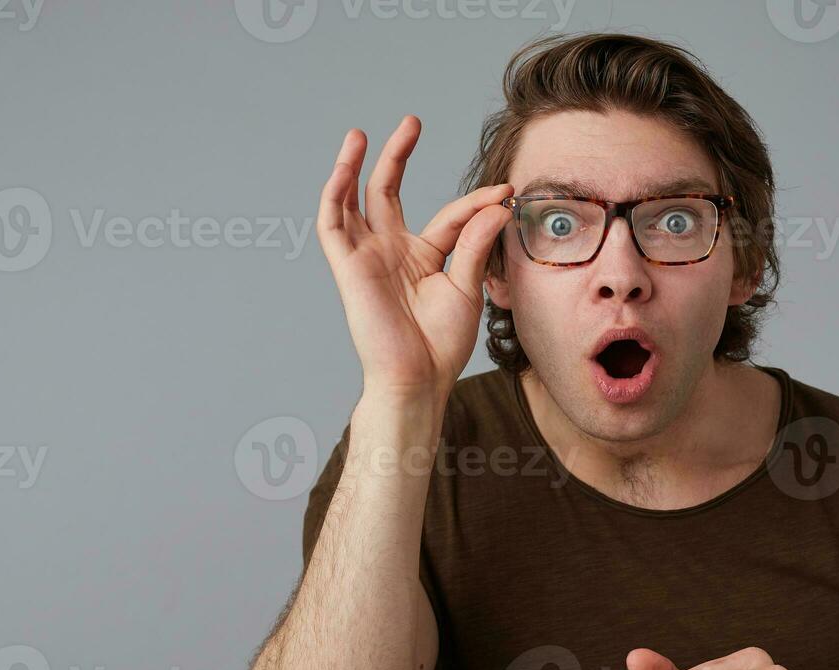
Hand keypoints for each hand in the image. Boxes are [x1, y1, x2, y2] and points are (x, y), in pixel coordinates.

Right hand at [316, 117, 514, 403]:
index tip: (506, 192)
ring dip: (354, 166)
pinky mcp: (348, 267)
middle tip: (412, 121)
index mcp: (424, 258)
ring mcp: (368, 257)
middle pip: (388, 192)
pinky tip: (343, 168)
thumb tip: (497, 206)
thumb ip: (476, 245)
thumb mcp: (467, 288)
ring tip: (360, 133)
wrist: (417, 378)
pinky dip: (334, 194)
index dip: (477, 203)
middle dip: (398, 156)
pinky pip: (332, 224)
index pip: (450, 217)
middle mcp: (392, 251)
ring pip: (353, 201)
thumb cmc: (441, 345)